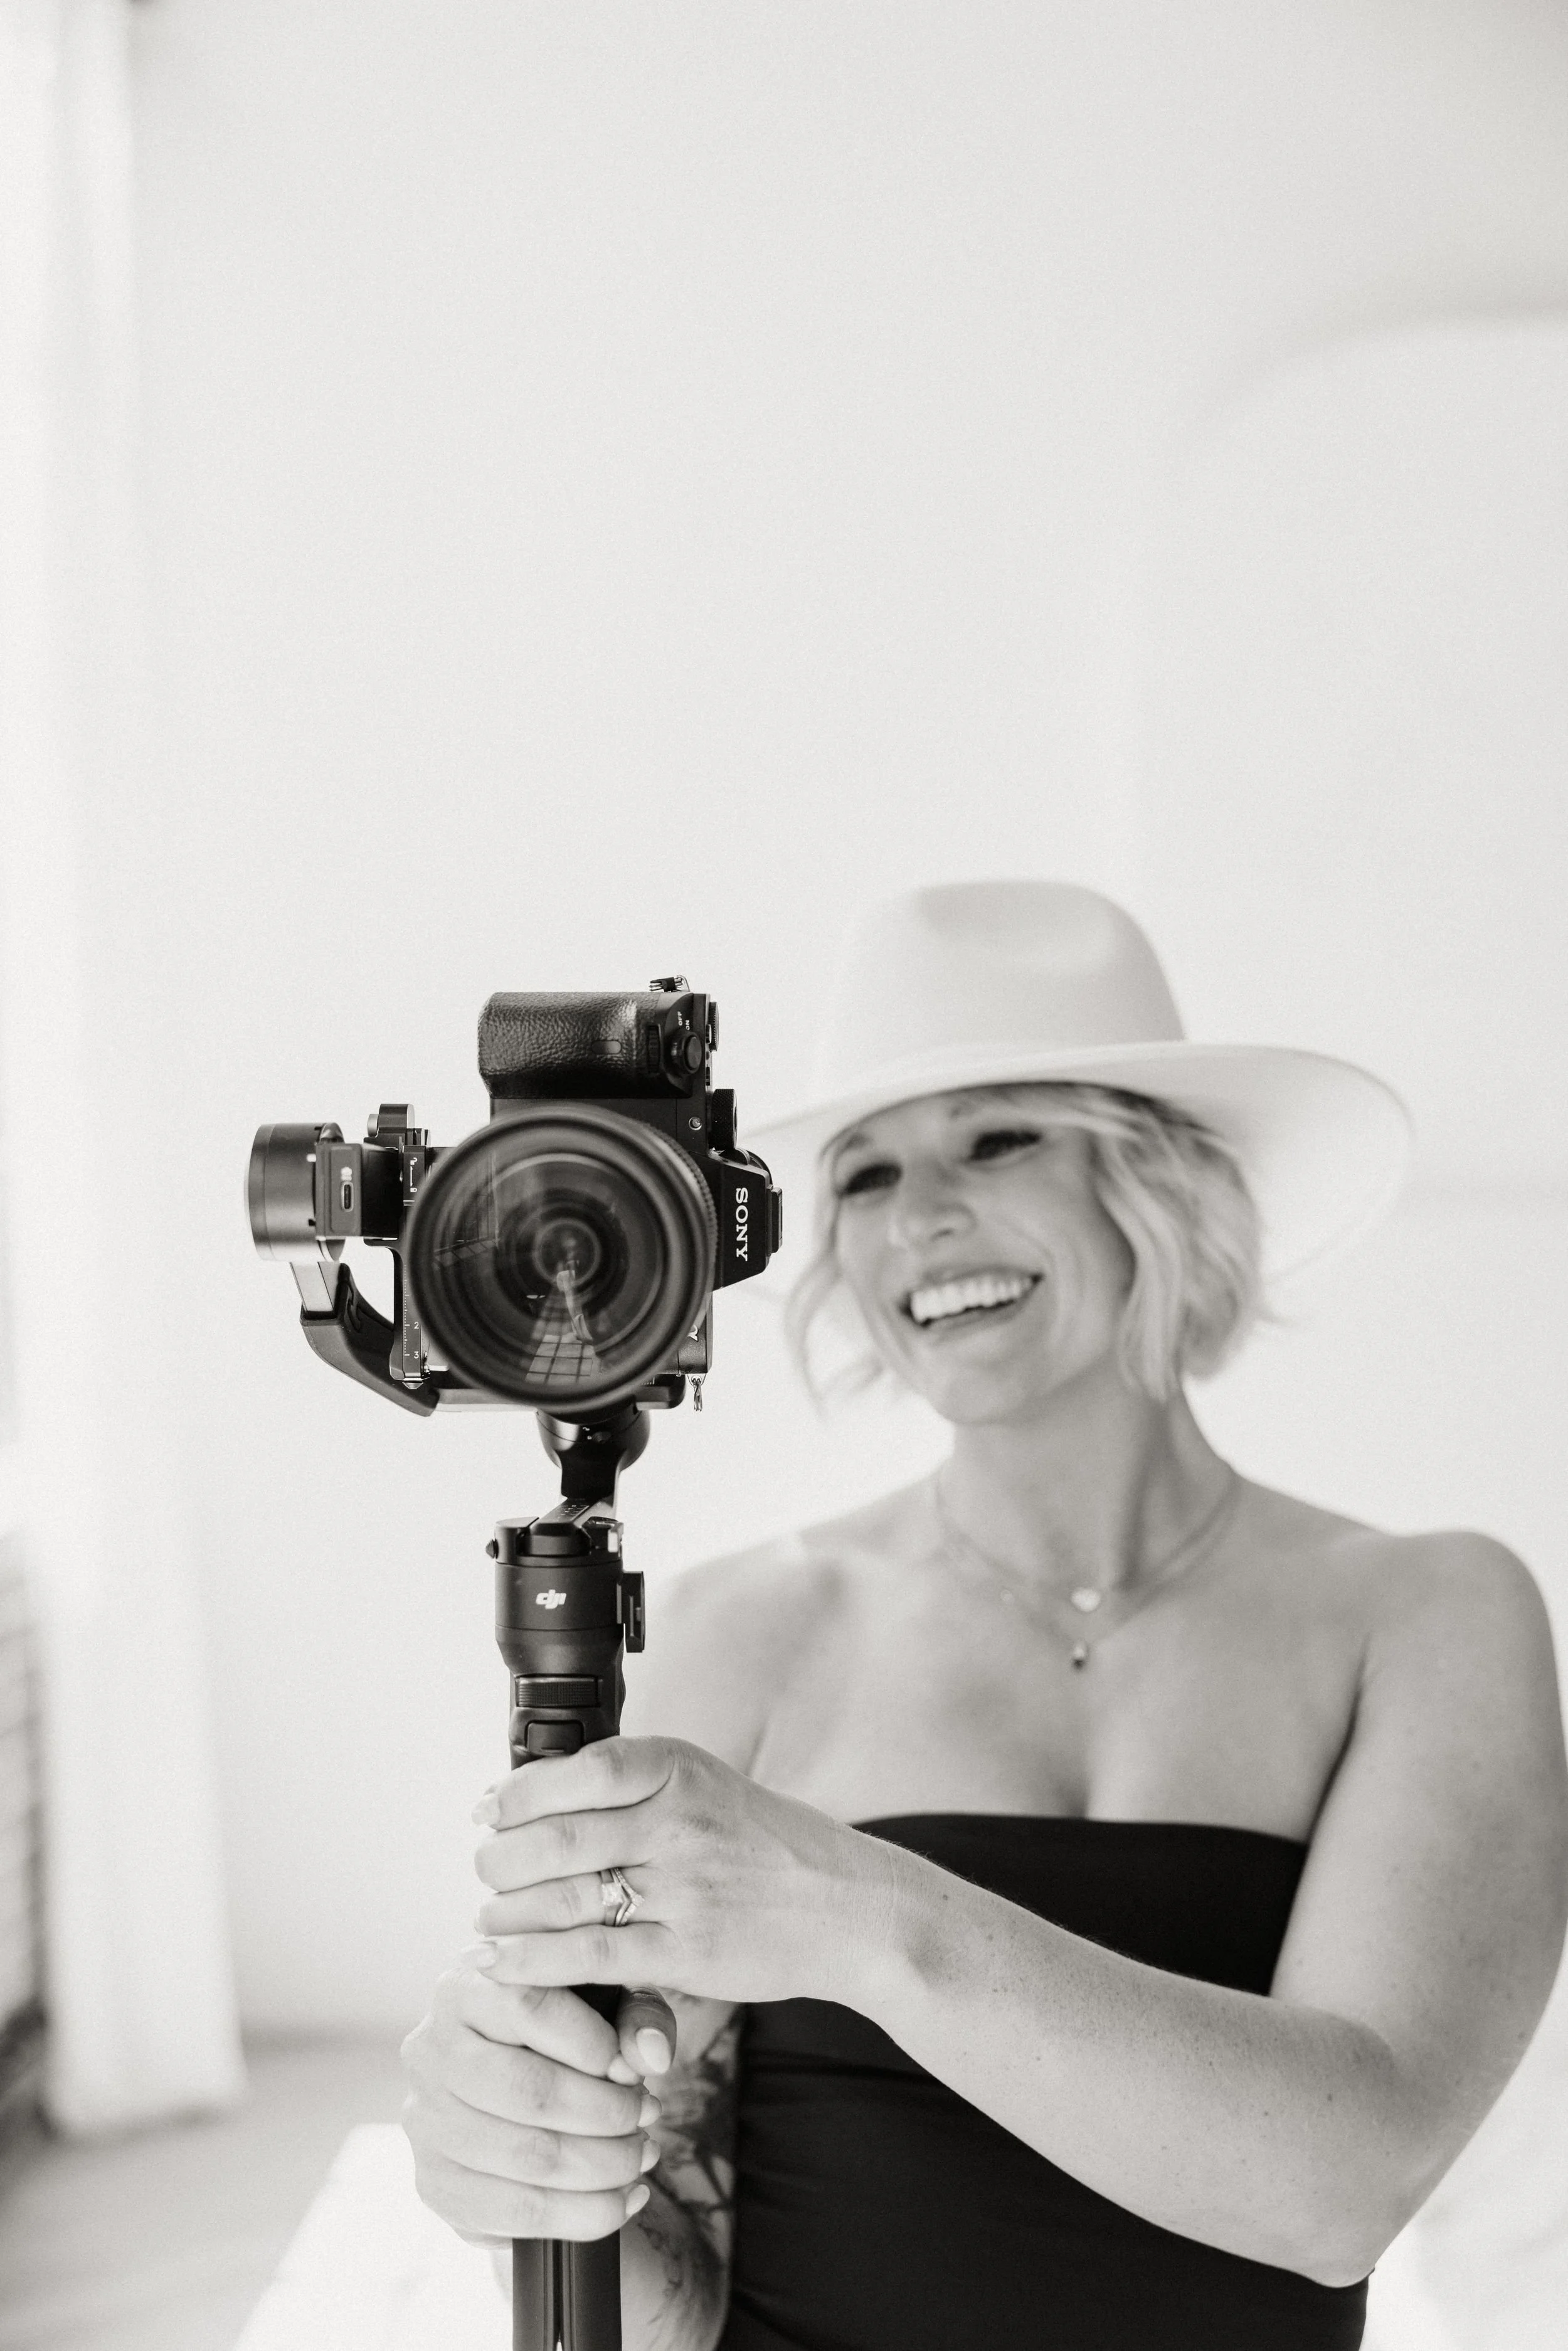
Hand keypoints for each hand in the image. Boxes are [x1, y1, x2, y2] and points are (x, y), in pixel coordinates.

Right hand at [401, 1959, 676, 2242]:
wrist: (518, 2083)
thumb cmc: (572, 2030)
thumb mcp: (611, 2003)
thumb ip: (637, 2017)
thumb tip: (649, 2056)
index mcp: (468, 1985)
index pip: (527, 2006)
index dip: (594, 2044)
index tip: (635, 2069)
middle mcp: (431, 2049)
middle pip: (529, 2091)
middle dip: (606, 2113)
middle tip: (649, 2116)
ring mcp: (424, 2120)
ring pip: (525, 2157)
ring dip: (602, 2166)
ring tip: (642, 2155)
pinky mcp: (434, 2183)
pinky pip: (513, 2212)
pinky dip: (582, 2214)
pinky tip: (621, 2199)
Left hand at [468, 1735, 895, 2007]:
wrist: (847, 1905)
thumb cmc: (766, 1845)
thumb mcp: (706, 1786)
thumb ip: (637, 1786)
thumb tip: (540, 1792)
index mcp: (681, 1769)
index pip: (580, 1771)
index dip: (519, 1794)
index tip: (489, 1810)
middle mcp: (680, 1821)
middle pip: (558, 1838)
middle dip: (501, 1860)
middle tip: (485, 1871)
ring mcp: (684, 1888)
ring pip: (564, 1899)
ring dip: (508, 1914)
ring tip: (489, 1920)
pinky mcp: (686, 1951)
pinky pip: (589, 1955)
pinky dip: (534, 1962)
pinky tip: (505, 1962)